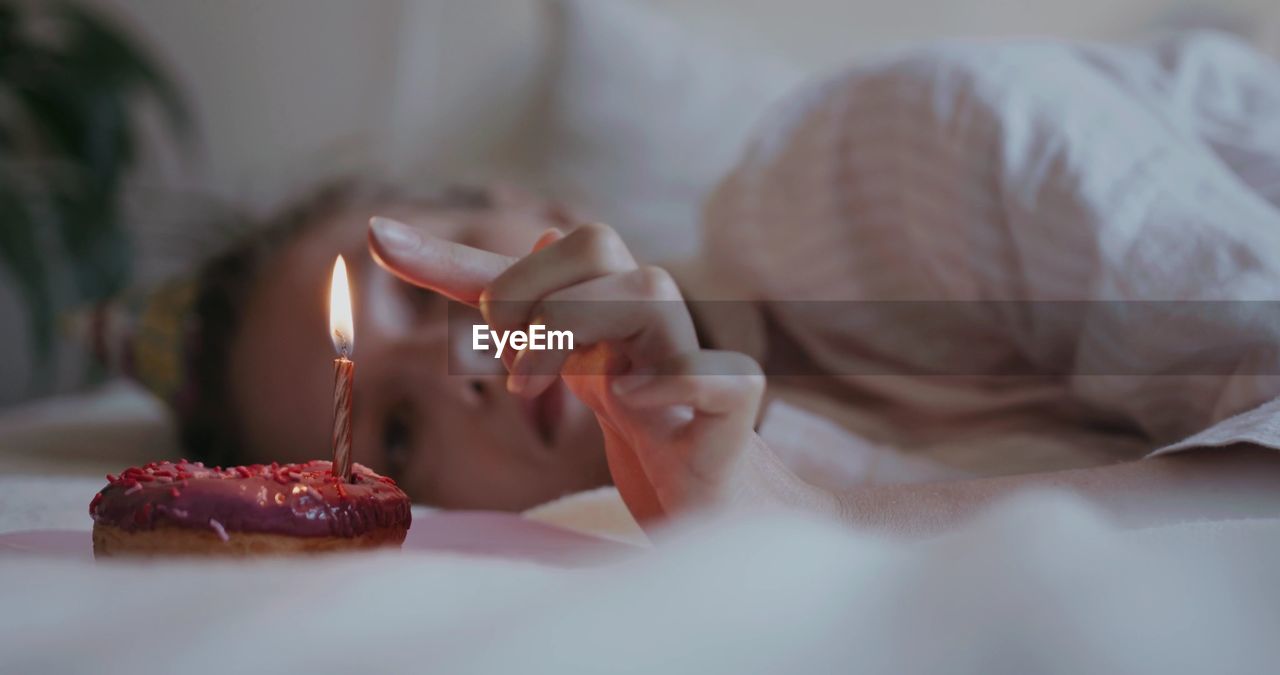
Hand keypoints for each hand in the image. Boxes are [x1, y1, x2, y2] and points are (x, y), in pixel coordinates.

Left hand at [368, 217, 804, 522]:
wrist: (716, 496)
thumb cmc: (645, 419)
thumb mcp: (564, 361)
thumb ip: (508, 302)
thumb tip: (477, 232)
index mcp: (609, 302)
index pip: (554, 246)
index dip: (488, 266)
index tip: (406, 265)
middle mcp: (653, 314)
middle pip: (596, 242)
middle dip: (534, 293)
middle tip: (513, 367)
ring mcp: (696, 355)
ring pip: (649, 288)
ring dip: (577, 331)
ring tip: (546, 392)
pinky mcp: (733, 406)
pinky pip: (718, 373)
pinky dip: (669, 384)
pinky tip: (633, 410)